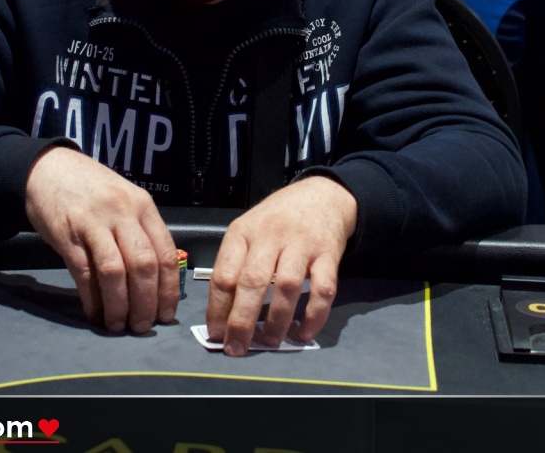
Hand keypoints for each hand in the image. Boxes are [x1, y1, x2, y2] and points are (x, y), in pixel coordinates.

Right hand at [24, 146, 177, 332]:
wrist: (47, 167)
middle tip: (142, 327)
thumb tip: (155, 280)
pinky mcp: (67, 235)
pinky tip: (95, 313)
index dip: (168, 290)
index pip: (165, 253)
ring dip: (119, 306)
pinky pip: (84, 273)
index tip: (166, 315)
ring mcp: (94, 222)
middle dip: (145, 303)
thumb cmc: (90, 187)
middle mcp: (122, 212)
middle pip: (143, 266)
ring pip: (115, 273)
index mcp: (143, 205)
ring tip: (118, 325)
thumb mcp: (124, 199)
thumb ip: (140, 231)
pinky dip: (92, 299)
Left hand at [206, 176, 356, 355]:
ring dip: (277, 320)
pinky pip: (323, 289)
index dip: (217, 310)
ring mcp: (302, 244)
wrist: (321, 195)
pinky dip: (314, 315)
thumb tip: (222, 315)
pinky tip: (304, 333)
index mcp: (243, 232)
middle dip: (242, 321)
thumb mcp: (248, 231)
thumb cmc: (276, 219)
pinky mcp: (329, 254)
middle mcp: (270, 236)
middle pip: (252, 282)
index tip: (216, 335)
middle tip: (236, 349)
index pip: (224, 274)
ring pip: (286, 286)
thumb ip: (235, 265)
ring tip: (270, 342)